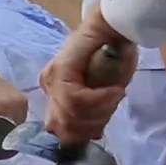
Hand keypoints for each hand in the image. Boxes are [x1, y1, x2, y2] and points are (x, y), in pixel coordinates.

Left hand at [41, 15, 132, 144]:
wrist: (116, 28)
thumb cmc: (115, 58)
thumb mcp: (104, 94)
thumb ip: (93, 114)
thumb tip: (89, 136)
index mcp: (57, 94)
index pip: (61, 131)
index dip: (83, 135)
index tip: (101, 129)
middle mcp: (49, 87)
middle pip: (66, 127)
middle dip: (93, 125)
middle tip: (110, 108)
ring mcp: (52, 79)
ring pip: (73, 115)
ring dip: (101, 111)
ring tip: (113, 95)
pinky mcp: (60, 71)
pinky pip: (78, 100)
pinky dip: (101, 100)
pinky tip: (113, 90)